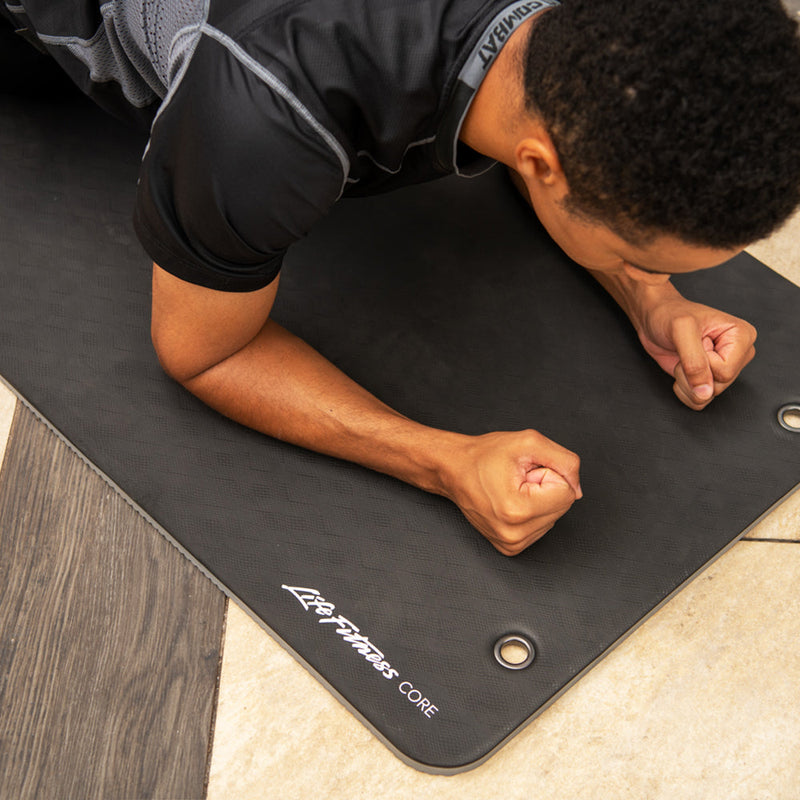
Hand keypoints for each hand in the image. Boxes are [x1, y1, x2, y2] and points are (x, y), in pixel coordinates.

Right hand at [443, 430, 581, 555]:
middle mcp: (515, 534)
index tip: (523, 472)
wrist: (453, 470)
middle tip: (517, 480)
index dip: (548, 474)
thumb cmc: (484, 456)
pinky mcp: (510, 547)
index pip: (567, 493)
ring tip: (512, 490)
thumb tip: (577, 488)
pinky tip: (510, 502)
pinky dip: (531, 512)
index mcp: (518, 510)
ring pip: (553, 518)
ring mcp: (512, 544)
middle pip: (562, 507)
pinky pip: (541, 527)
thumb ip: (565, 461)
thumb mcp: (529, 442)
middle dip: (544, 488)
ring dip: (538, 500)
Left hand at [636, 294, 756, 409]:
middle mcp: (737, 354)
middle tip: (685, 350)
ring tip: (683, 358)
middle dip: (691, 373)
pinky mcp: (709, 378)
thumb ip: (695, 362)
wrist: (654, 318)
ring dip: (685, 382)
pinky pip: (700, 401)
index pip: (725, 372)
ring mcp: (724, 368)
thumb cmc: (669, 315)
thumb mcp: (681, 331)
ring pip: (707, 396)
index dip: (702, 362)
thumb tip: (705, 392)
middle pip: (718, 386)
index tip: (696, 341)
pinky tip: (680, 371)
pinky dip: (684, 391)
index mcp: (742, 336)